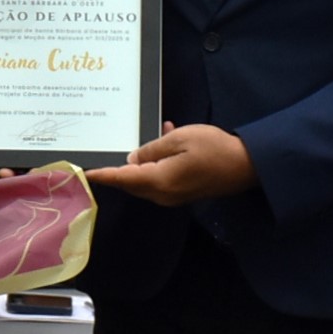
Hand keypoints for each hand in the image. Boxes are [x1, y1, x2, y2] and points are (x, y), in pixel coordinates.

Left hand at [86, 122, 255, 206]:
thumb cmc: (214, 149)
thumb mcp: (179, 140)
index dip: (101, 175)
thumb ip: (151, 150)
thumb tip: (131, 160)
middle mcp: (163, 194)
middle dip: (116, 170)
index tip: (83, 173)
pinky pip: (160, 178)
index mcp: (158, 181)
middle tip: (100, 155)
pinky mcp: (184, 191)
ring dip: (139, 162)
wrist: (249, 166)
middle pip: (131, 182)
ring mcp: (174, 196)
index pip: (121, 178)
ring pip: (145, 180)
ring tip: (144, 138)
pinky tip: (164, 139)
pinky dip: (156, 163)